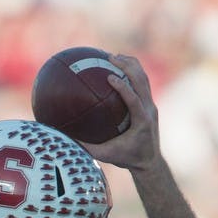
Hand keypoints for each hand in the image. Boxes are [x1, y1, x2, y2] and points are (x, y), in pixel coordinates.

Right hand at [79, 54, 159, 172]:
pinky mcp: (150, 104)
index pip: (133, 99)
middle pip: (142, 82)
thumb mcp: (105, 156)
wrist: (149, 161)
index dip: (124, 87)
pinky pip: (142, 84)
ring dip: (132, 65)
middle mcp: (149, 110)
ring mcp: (151, 105)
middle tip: (111, 57)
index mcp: (141, 121)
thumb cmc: (126, 159)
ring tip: (115, 56)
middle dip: (128, 66)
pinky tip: (120, 67)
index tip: (110, 76)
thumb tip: (66, 139)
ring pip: (144, 79)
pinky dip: (133, 73)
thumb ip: (87, 148)